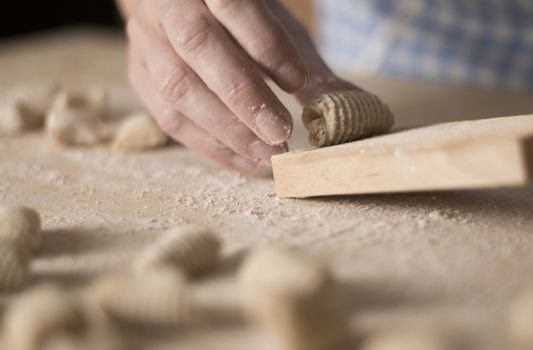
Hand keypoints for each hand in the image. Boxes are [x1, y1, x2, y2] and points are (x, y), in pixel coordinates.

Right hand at [124, 0, 353, 173]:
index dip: (268, 48)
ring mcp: (146, 41)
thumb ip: (304, 61)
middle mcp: (168, 7)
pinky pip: (167, 116)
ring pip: (177, 86)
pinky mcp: (138, 75)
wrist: (178, 6)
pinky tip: (243, 160)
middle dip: (244, 96)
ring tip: (266, 155)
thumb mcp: (274, 26)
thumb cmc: (236, 17)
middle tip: (281, 133)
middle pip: (200, 48)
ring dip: (225, 129)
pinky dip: (208, 144)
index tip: (299, 84)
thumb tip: (350, 101)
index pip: (236, 8)